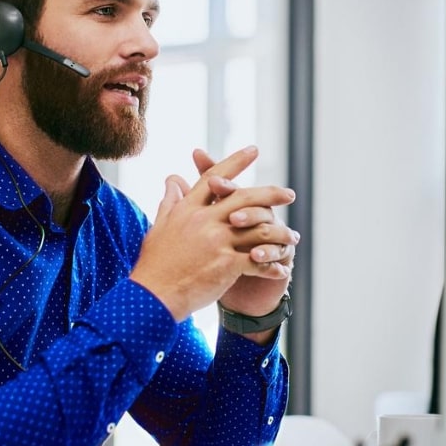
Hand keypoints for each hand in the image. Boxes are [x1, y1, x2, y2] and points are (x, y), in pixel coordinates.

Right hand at [130, 146, 296, 321]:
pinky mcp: (225, 264)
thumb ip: (170, 201)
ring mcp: (216, 241)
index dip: (235, 162)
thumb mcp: (159, 226)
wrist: (152, 296)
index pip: (214, 178)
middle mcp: (204, 221)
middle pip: (244, 198)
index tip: (253, 150)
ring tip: (293, 238)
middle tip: (289, 193)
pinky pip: (258, 261)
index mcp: (188, 209)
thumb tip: (173, 178)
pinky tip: (282, 270)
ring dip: (280, 234)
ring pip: (258, 229)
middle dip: (271, 194)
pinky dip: (272, 266)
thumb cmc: (154, 264)